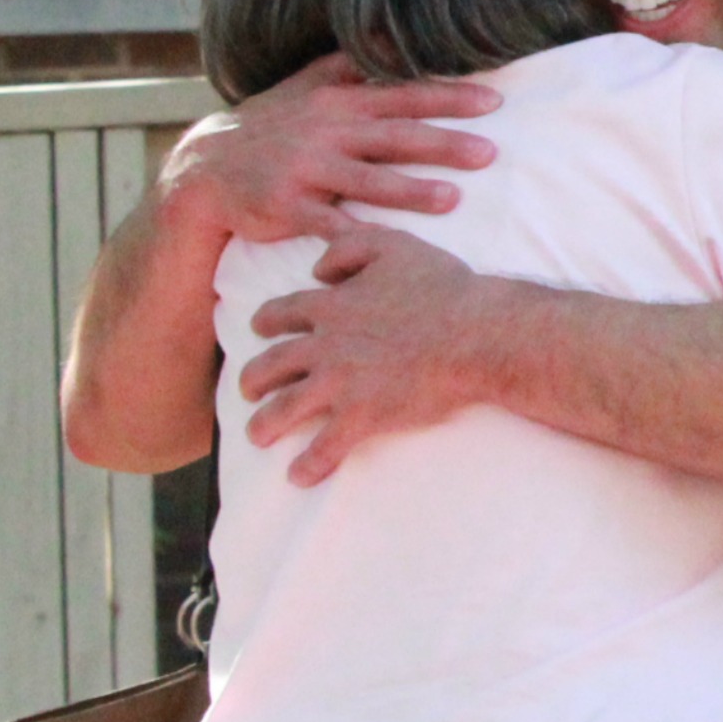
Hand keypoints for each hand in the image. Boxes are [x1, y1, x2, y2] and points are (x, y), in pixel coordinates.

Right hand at [161, 52, 503, 242]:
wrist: (207, 167)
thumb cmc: (272, 125)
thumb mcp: (306, 84)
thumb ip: (351, 63)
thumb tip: (393, 33)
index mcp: (339, 103)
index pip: (403, 96)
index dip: (448, 98)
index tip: (493, 103)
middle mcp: (327, 132)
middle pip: (394, 137)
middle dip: (443, 143)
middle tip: (491, 153)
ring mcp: (306, 170)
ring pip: (366, 180)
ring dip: (411, 190)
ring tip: (453, 199)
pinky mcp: (287, 207)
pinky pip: (326, 224)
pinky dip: (352, 236)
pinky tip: (385, 247)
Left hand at [238, 223, 514, 485]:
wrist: (475, 335)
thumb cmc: (443, 287)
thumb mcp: (392, 244)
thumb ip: (346, 247)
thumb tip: (317, 268)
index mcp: (331, 306)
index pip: (280, 313)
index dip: (265, 321)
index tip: (258, 329)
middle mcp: (325, 347)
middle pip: (270, 366)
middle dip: (252, 380)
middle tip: (247, 389)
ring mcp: (340, 385)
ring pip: (284, 409)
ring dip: (264, 425)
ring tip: (256, 435)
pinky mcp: (362, 417)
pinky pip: (325, 447)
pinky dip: (308, 465)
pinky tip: (298, 476)